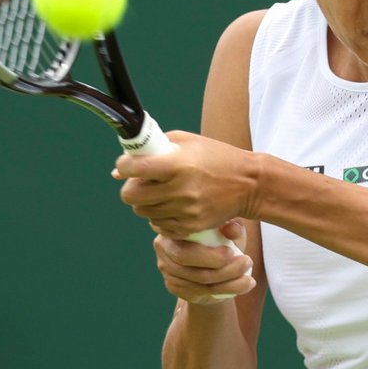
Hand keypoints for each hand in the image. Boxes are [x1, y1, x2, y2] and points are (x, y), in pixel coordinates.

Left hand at [114, 131, 254, 238]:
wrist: (249, 184)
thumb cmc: (216, 156)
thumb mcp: (187, 142)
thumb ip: (153, 149)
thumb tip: (118, 171)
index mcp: (177, 163)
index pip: (134, 168)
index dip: (125, 165)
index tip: (128, 164)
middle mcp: (180, 188)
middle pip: (131, 196)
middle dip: (131, 189)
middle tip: (142, 183)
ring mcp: (186, 210)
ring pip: (143, 212)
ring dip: (147, 203)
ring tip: (162, 193)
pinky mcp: (192, 225)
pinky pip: (160, 227)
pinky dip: (161, 217)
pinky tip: (172, 206)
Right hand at [153, 225, 254, 303]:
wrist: (215, 262)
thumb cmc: (221, 237)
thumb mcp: (230, 229)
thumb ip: (232, 225)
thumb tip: (231, 230)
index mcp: (172, 227)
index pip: (183, 244)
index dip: (206, 253)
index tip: (231, 253)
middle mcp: (163, 248)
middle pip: (188, 265)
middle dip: (219, 267)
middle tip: (246, 263)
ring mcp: (167, 270)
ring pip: (198, 282)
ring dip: (229, 282)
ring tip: (250, 279)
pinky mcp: (174, 287)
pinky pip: (200, 293)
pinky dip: (226, 291)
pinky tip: (244, 286)